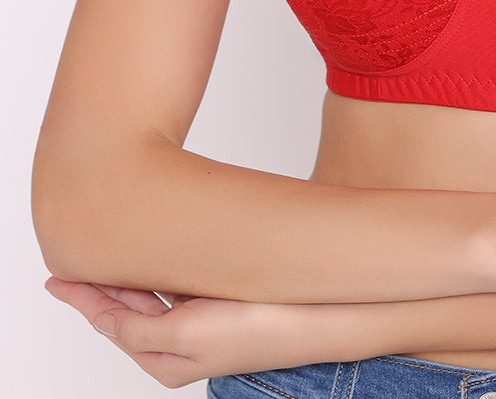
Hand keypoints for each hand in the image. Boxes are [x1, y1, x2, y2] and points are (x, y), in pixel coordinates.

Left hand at [44, 277, 316, 387]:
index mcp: (166, 359)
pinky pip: (180, 282)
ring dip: (130, 272)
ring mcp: (204, 320)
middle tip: (73, 258)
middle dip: (101, 284)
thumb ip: (137, 325)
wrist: (325, 315)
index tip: (55, 278)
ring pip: (153, 293)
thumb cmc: (262, 329)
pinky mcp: (224, 299)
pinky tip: (156, 250)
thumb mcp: (184, 334)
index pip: (110, 322)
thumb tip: (102, 315)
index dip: (82, 298)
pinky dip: (159, 267)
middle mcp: (180, 343)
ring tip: (106, 251)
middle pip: (127, 308)